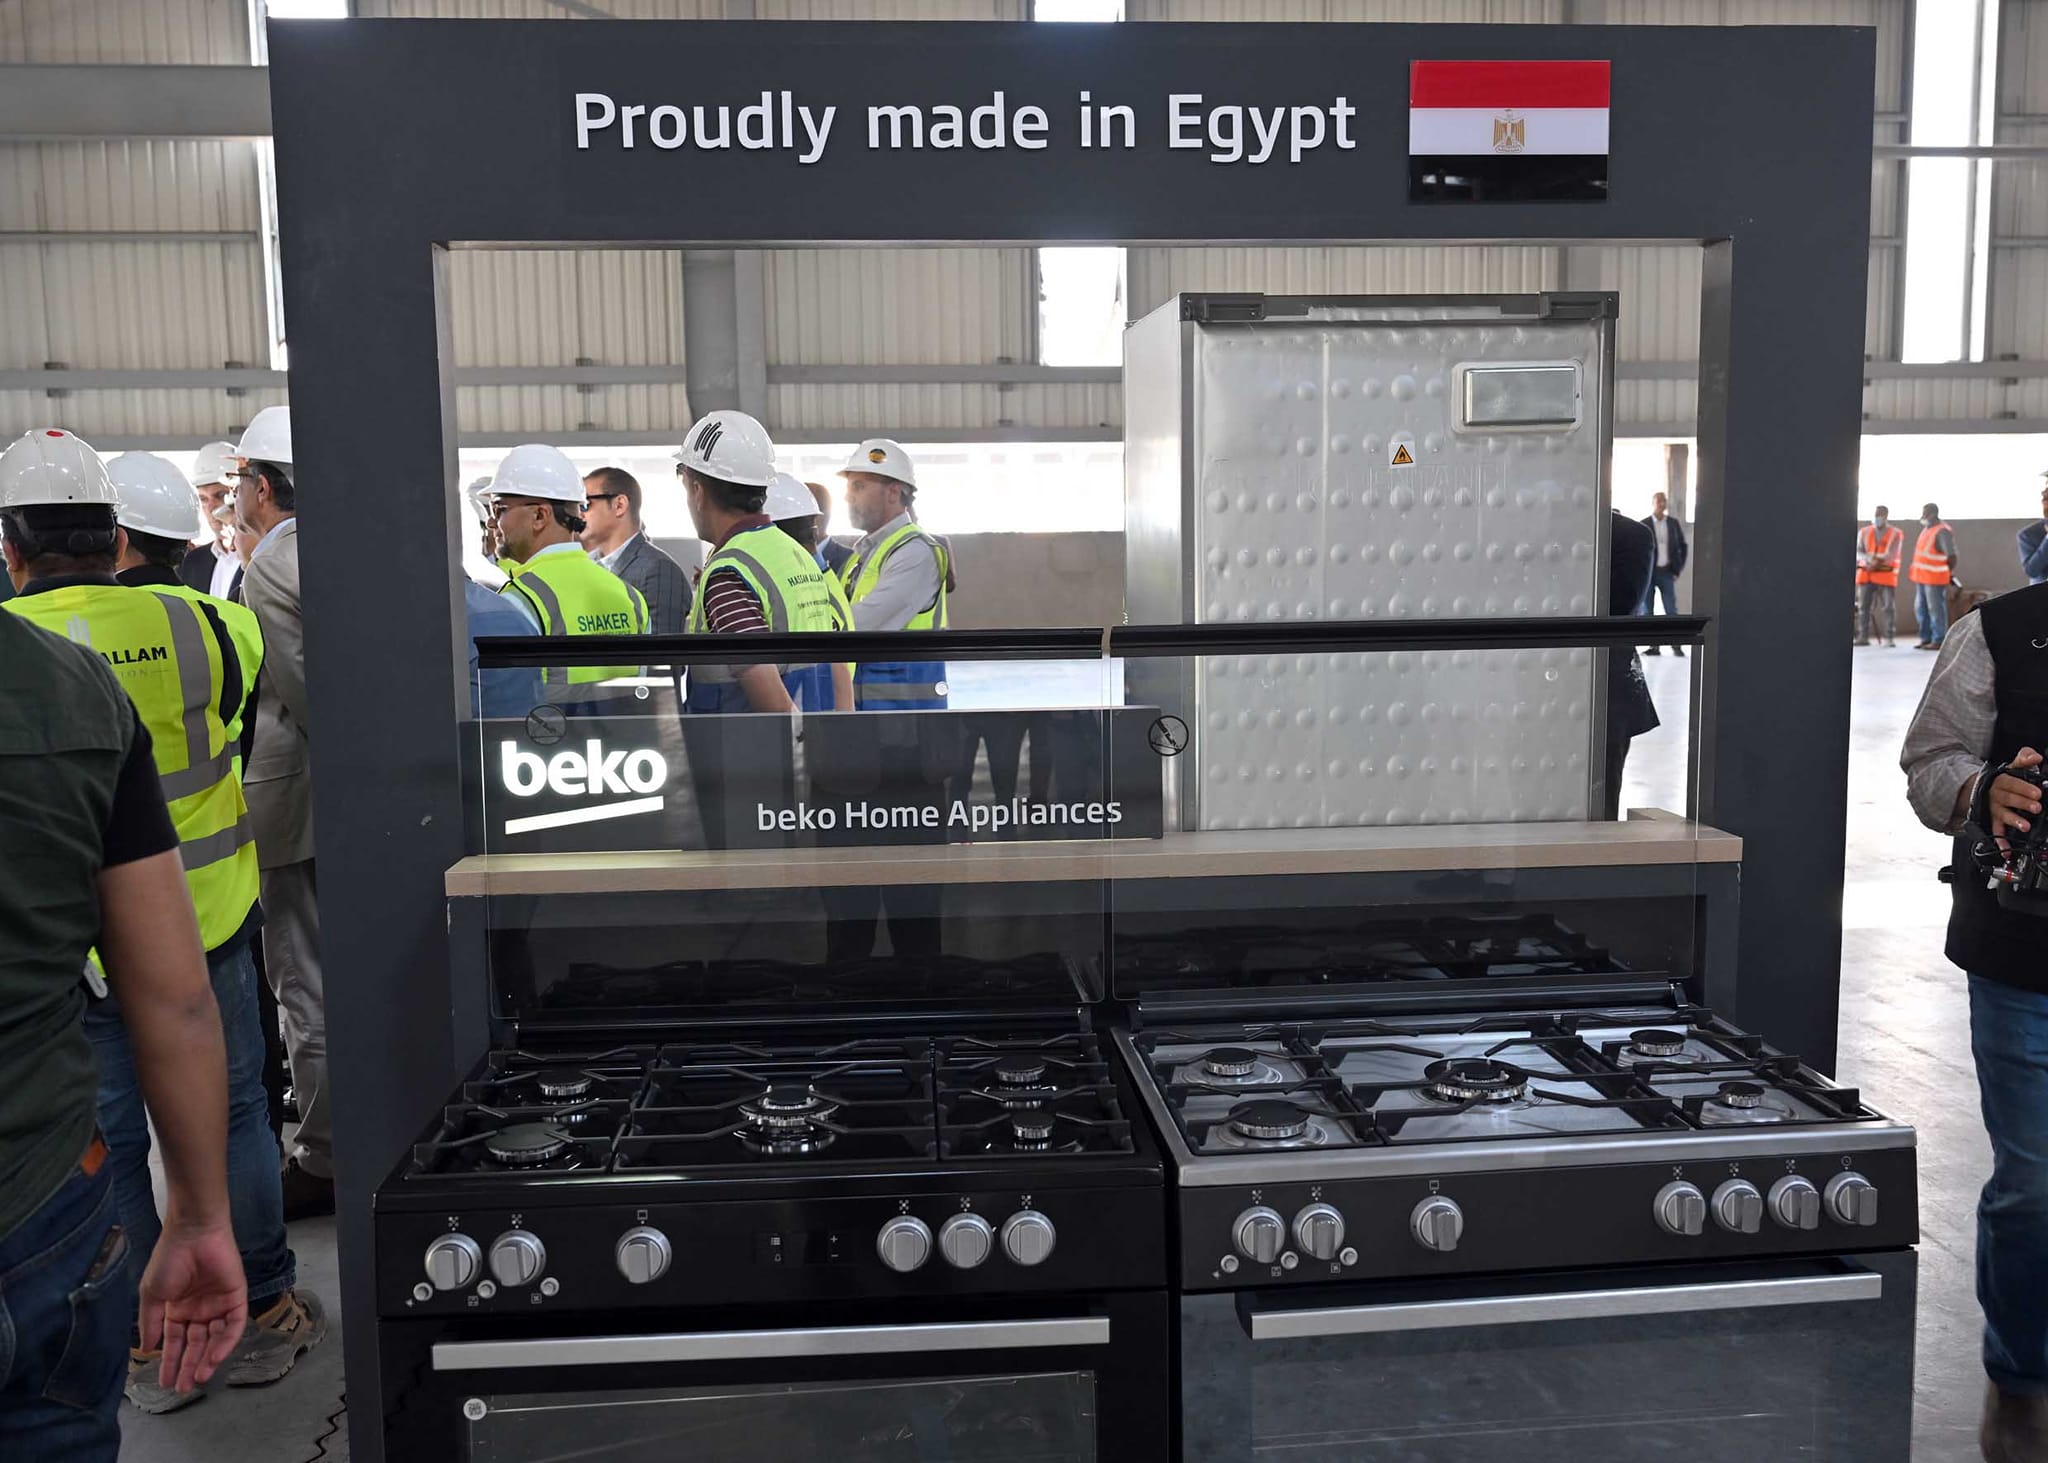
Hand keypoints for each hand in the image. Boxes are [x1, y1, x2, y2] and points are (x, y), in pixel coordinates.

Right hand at [139, 1219, 247, 1393]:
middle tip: (182, 1389)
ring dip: (207, 1359)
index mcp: (177, 1310)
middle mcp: (198, 1310)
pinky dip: (225, 1342)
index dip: (170, 1362)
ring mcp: (218, 1305)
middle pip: (196, 1345)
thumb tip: (146, 1349)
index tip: (164, 1383)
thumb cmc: (169, 1260)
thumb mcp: (152, 1295)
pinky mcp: (236, 1298)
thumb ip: (151, 1322)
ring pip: (215, 1339)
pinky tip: (214, 1357)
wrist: (192, 1234)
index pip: (175, 1343)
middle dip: (188, 1367)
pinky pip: (233, 1325)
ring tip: (197, 1378)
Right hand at [1989, 747, 2044, 847]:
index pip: (2012, 783)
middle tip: (2037, 807)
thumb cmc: (2005, 778)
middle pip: (2009, 799)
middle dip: (2023, 803)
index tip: (2037, 792)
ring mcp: (1995, 809)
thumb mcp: (2013, 765)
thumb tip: (2036, 757)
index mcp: (2003, 781)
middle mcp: (1997, 795)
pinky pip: (1996, 832)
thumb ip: (2025, 757)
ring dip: (2014, 821)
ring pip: (2004, 815)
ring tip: (2025, 826)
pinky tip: (2007, 849)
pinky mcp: (1994, 821)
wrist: (1983, 790)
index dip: (2024, 788)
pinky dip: (2001, 842)